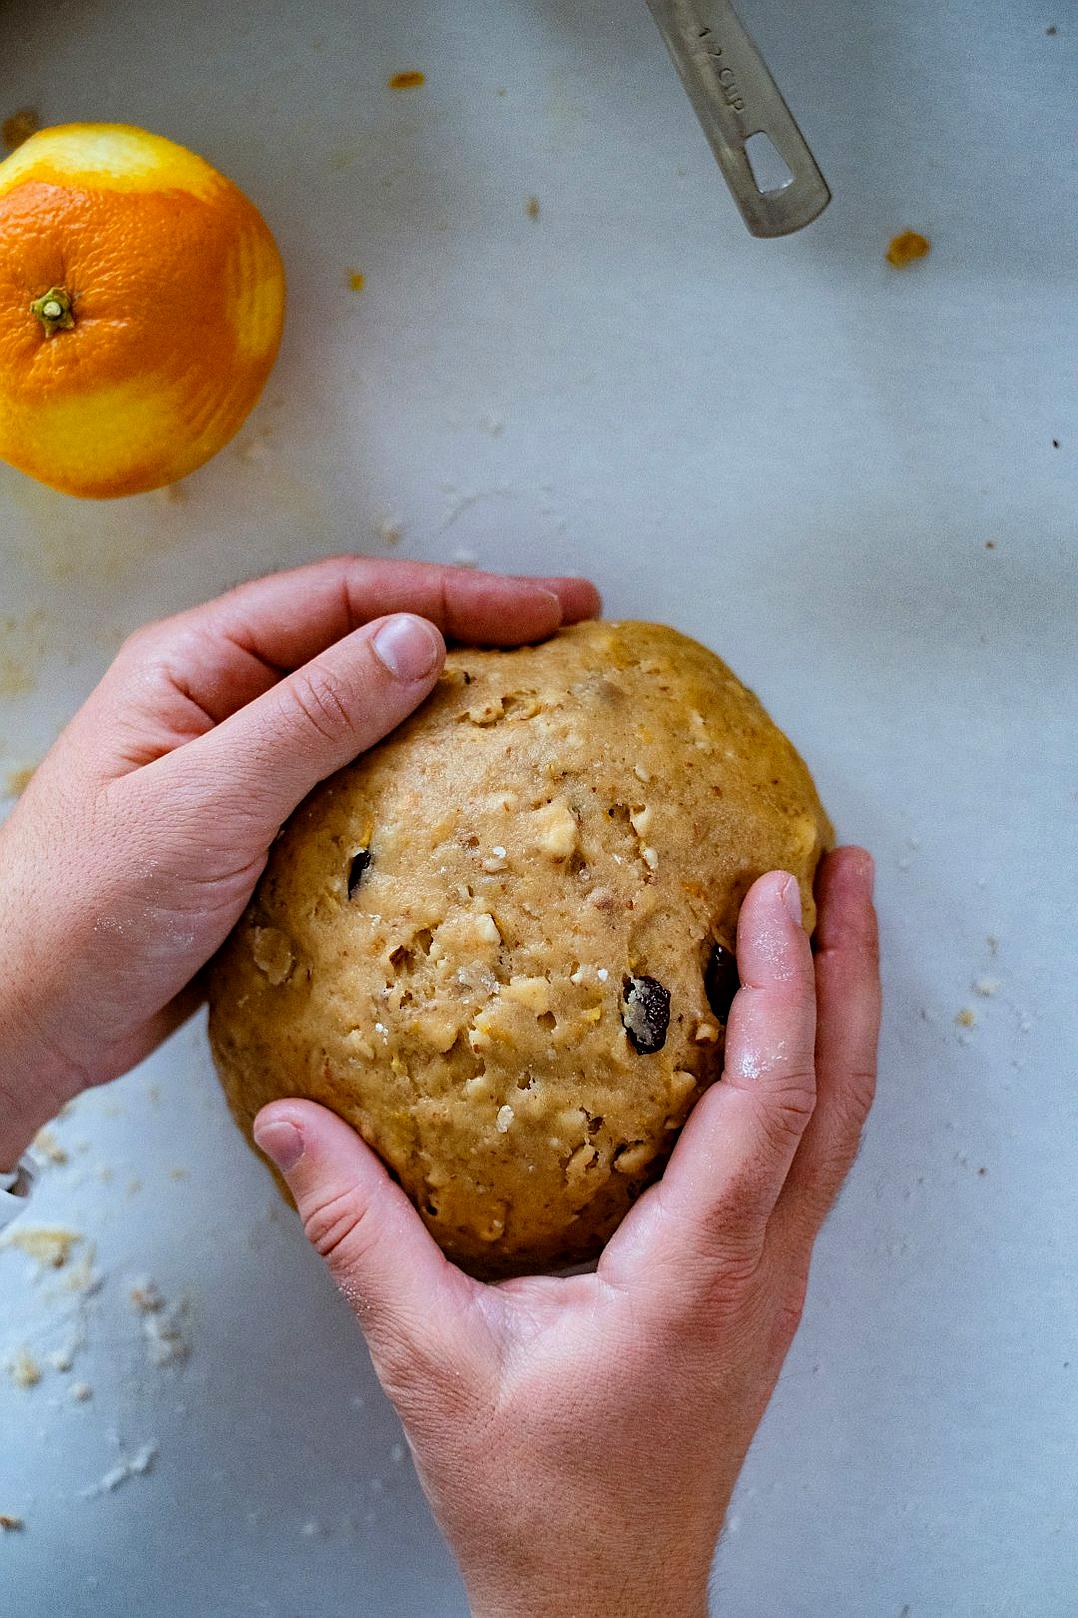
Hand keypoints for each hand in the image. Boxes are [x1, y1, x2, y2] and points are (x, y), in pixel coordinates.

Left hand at [0, 557, 600, 1167]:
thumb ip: (313, 718)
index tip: (550, 607)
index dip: (458, 596)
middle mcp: (221, 702)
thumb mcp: (206, 801)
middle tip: (567, 641)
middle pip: (364, 643)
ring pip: (365, 717)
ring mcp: (242, 769)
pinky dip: (417, 784)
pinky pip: (354, 789)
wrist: (23, 1020)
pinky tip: (467, 800)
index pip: (346, 600)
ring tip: (536, 708)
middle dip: (468, 635)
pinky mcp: (259, 835)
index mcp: (196, 665)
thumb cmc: (79, 909)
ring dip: (448, 707)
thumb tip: (416, 641)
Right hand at [254, 850, 879, 1617]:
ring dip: (842, 1016)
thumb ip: (361, 1235)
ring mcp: (770, 1279)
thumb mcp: (430, 1362)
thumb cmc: (536, 1502)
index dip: (782, 991)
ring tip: (833, 923)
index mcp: (697, 1275)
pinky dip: (810, 1072)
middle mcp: (758, 1267)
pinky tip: (778, 1038)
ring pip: (836, 1125)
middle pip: (839, 1096)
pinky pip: (806, 1156)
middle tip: (847, 868)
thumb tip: (292, 1126)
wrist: (601, 1605)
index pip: (768, 1105)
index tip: (775, 895)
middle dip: (852, 971)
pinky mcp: (755, 1287)